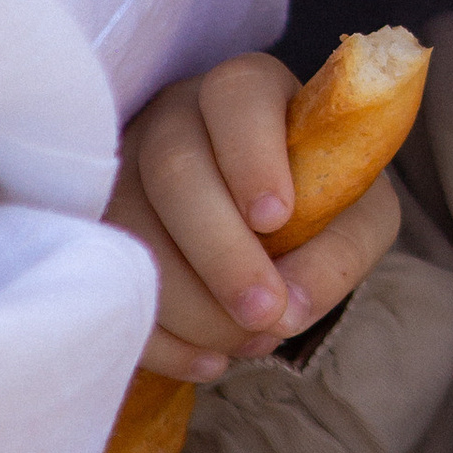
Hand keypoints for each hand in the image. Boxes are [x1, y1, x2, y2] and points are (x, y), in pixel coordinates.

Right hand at [103, 53, 399, 383]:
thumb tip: (288, 309)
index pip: (237, 96)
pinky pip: (104, 279)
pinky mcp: (94, 226)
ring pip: (130, 226)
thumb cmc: (322, 202)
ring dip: (188, 301)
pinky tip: (207, 360)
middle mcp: (176, 117)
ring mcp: (124, 168)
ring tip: (246, 341)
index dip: (252, 156)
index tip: (277, 219)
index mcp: (247, 92)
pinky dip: (157, 334)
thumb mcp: (359, 216)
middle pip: (174, 169)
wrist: (276, 228)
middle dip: (221, 253)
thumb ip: (340, 251)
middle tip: (265, 313)